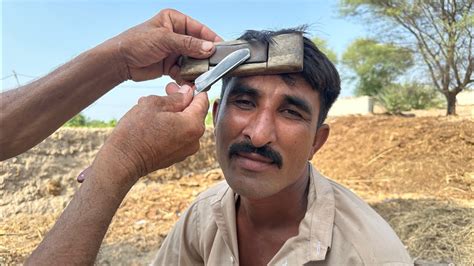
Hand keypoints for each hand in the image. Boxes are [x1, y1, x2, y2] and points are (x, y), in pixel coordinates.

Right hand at [91, 83, 208, 184]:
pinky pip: (179, 136)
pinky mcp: (177, 156)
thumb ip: (176, 97)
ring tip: (153, 108)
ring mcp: (187, 150)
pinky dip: (171, 127)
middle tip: (165, 92)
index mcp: (193, 125)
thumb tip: (188, 93)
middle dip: (181, 101)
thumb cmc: (136, 132)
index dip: (192, 89)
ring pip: (186, 124)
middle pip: (195, 113)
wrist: (123, 161)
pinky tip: (154, 122)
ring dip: (174, 113)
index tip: (179, 85)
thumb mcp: (154, 104)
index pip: (202, 100)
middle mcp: (195, 139)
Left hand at [107, 9, 221, 82]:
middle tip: (214, 65)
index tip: (221, 49)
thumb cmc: (136, 42)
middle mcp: (176, 34)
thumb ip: (188, 44)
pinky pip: (185, 71)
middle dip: (205, 57)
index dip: (211, 39)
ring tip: (204, 76)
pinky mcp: (171, 65)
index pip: (199, 29)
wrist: (120, 61)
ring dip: (197, 68)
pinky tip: (191, 81)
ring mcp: (174, 50)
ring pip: (193, 60)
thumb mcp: (164, 40)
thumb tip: (209, 48)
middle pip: (198, 46)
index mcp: (174, 20)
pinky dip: (188, 76)